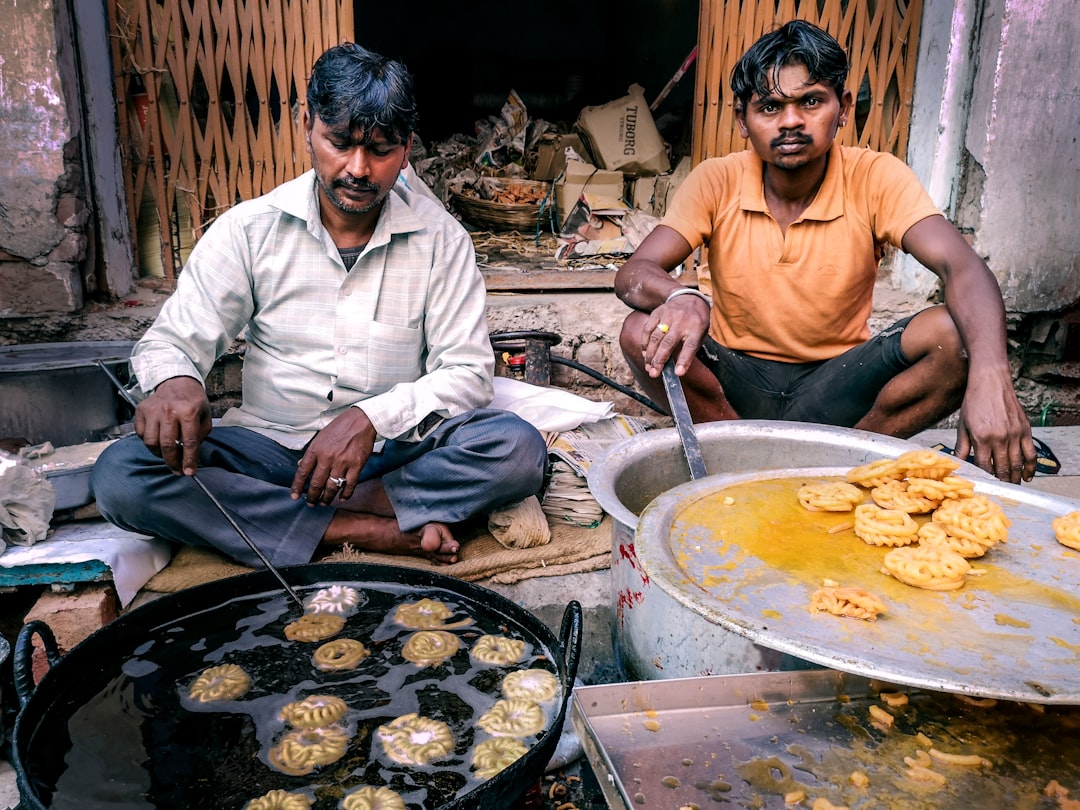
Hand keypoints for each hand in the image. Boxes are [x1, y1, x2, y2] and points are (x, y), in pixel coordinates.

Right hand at [133, 376, 211, 474]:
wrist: (177, 382)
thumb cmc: (193, 401)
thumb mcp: (205, 416)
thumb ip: (200, 436)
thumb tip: (191, 456)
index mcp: (189, 412)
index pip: (189, 442)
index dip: (189, 460)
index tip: (189, 472)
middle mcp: (169, 411)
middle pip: (167, 445)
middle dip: (173, 462)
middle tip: (177, 470)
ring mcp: (153, 410)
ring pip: (151, 442)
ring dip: (159, 454)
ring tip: (168, 455)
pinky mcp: (141, 410)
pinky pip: (141, 434)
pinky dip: (149, 442)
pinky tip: (158, 440)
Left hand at [291, 407, 376, 505]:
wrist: (361, 421)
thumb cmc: (340, 427)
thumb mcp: (320, 437)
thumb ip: (311, 452)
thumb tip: (301, 464)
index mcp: (316, 450)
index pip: (302, 472)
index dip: (297, 486)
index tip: (294, 496)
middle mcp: (327, 458)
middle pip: (316, 483)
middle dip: (312, 496)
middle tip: (310, 503)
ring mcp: (342, 463)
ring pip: (332, 487)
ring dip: (327, 498)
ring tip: (324, 503)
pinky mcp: (356, 466)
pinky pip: (350, 485)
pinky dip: (345, 494)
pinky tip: (342, 498)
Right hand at [641, 293, 709, 377]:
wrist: (688, 298)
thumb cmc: (695, 322)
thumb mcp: (700, 334)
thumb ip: (689, 349)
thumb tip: (676, 369)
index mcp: (697, 327)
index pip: (690, 346)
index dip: (684, 360)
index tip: (678, 373)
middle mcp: (682, 321)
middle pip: (669, 343)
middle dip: (660, 360)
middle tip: (654, 373)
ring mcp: (668, 316)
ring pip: (656, 337)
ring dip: (650, 354)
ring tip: (648, 367)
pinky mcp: (657, 313)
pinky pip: (647, 330)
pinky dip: (645, 343)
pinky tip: (645, 353)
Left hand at [953, 369, 1036, 483]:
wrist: (991, 382)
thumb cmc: (974, 402)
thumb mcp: (962, 425)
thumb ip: (962, 446)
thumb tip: (958, 463)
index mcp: (981, 438)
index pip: (983, 466)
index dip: (984, 477)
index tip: (984, 485)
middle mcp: (999, 438)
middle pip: (1001, 468)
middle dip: (1000, 482)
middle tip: (1000, 490)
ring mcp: (1014, 434)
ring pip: (1017, 464)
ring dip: (1014, 477)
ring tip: (1011, 485)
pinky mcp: (1025, 430)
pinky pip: (1031, 453)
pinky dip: (1030, 467)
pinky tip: (1027, 476)